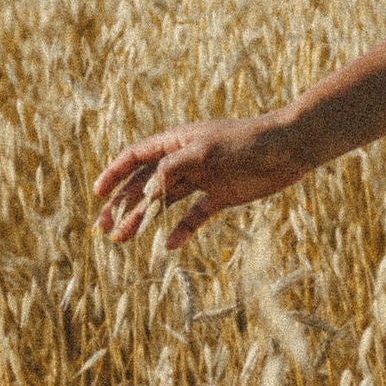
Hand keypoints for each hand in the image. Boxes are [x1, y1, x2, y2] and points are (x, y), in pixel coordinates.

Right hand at [94, 114, 308, 249]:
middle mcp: (184, 161)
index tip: (96, 194)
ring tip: (124, 239)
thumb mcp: (205, 150)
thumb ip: (173, 168)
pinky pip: (194, 216)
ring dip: (143, 219)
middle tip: (105, 228)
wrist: (288, 148)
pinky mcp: (220, 197)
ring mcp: (201, 180)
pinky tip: (168, 244)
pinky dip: (181, 230)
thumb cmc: (245, 140)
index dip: (114, 175)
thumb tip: (147, 189)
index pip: (135, 158)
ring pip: (164, 202)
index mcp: (175, 143)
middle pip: (145, 184)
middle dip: (122, 204)